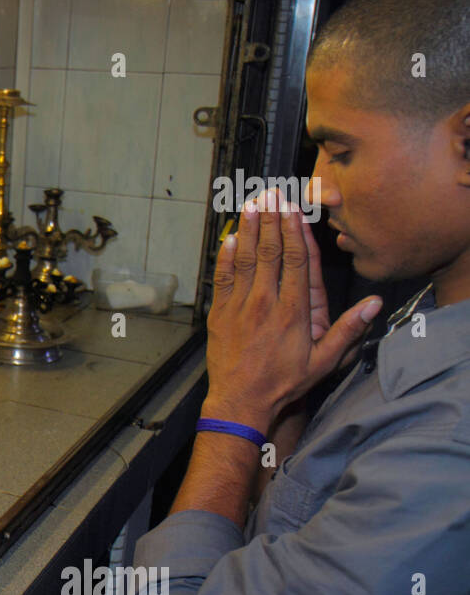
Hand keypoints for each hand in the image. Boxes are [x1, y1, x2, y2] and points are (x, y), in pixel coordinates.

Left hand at [204, 188, 381, 432]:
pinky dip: (225, 257)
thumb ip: (348, 330)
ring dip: (247, 230)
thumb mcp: (323, 361)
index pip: (294, 262)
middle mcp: (265, 303)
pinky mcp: (219, 314)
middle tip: (271, 193)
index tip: (292, 209)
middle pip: (268, 252)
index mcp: (293, 311)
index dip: (293, 232)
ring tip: (251, 204)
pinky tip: (229, 237)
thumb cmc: (283, 383)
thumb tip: (374, 304)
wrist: (241, 401)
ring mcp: (239, 307)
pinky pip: (222, 279)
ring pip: (244, 260)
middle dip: (270, 220)